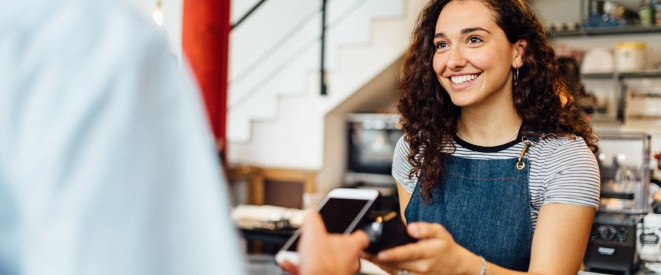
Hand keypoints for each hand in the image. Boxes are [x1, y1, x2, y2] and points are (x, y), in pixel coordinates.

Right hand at [280, 211, 369, 274]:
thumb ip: (312, 219)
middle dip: (332, 247)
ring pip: (330, 263)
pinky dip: (304, 267)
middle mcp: (350, 262)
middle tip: (321, 243)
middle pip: (346, 252)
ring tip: (303, 254)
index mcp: (350, 247)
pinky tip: (291, 263)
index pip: (362, 237)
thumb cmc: (320, 264)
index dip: (356, 232)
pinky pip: (317, 271)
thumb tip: (311, 213)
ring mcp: (341, 273)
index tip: (350, 231)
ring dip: (316, 258)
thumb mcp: (313, 233)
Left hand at [362, 222, 479, 274]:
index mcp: (428, 252)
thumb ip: (425, 228)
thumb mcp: (440, 232)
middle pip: (396, 264)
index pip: (408, 253)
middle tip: (362, 250)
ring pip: (394, 271)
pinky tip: (375, 261)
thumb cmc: (445, 247)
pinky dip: (385, 268)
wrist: (456, 266)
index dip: (393, 254)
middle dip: (377, 258)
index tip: (381, 253)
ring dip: (378, 264)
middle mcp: (422, 267)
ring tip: (364, 255)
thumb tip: (411, 228)